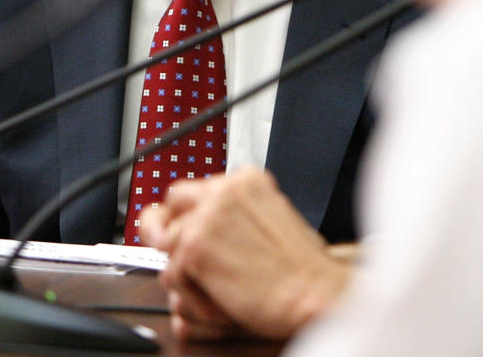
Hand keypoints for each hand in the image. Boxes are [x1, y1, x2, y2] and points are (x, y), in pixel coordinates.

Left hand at [139, 167, 353, 341]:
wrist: (314, 291)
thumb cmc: (303, 266)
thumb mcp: (274, 218)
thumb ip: (236, 215)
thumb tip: (200, 225)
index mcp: (248, 180)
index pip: (199, 187)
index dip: (188, 211)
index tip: (179, 225)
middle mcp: (224, 190)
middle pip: (173, 201)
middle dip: (168, 225)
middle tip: (170, 250)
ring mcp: (207, 218)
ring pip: (168, 243)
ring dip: (186, 269)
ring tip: (216, 288)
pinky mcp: (194, 249)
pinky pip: (171, 274)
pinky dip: (191, 295)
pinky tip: (218, 300)